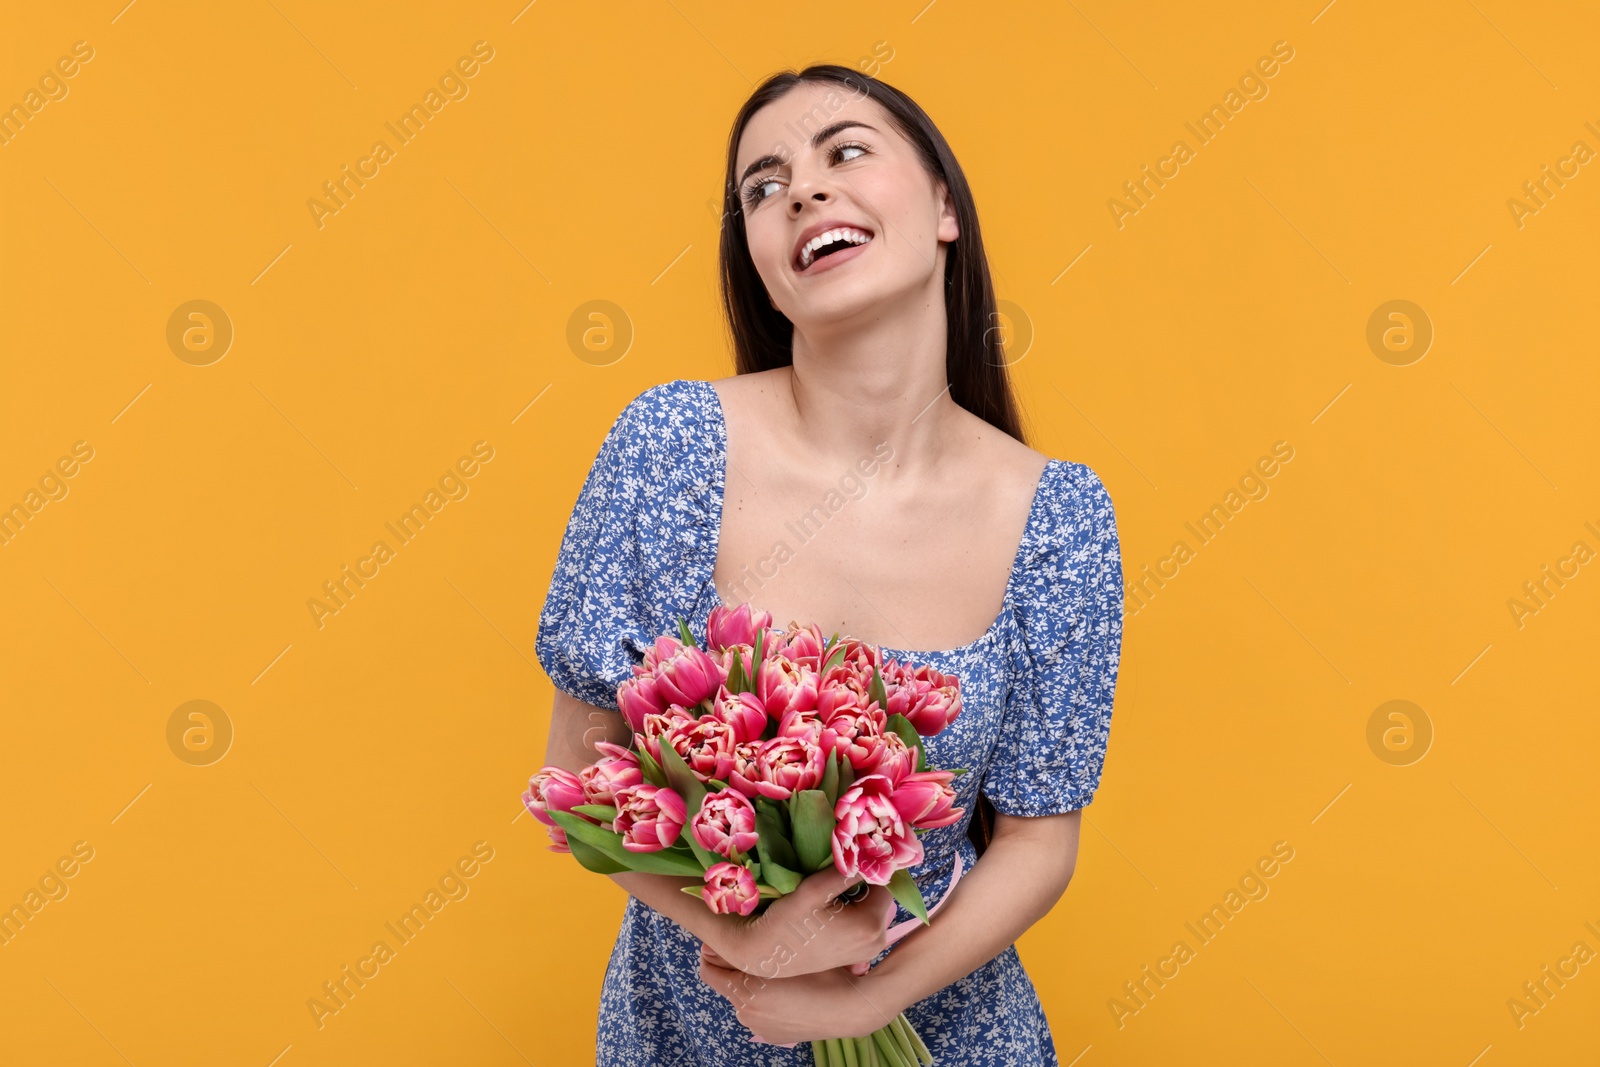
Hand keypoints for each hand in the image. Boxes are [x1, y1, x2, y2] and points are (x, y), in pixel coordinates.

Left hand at [699, 943, 902, 1045]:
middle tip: (753, 949)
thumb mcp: (784, 951)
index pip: (709, 970)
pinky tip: (786, 989)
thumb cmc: (820, 971)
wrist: (851, 1007)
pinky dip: (766, 1001)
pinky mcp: (775, 1037)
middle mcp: (747, 1015)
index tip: (725, 940)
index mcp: (745, 992)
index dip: (714, 953)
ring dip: (752, 984)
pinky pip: (760, 1014)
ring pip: (744, 998)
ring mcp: (760, 1029)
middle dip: (735, 968)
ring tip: (774, 967)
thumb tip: (715, 941)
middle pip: (727, 984)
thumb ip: (748, 946)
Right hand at [721, 866, 897, 978]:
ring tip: (827, 902)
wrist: (766, 955)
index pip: (883, 881)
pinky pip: (865, 925)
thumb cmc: (788, 921)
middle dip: (860, 886)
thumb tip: (869, 853)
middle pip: (879, 896)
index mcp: (872, 925)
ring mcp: (870, 951)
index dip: (864, 870)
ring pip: (872, 909)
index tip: (840, 869)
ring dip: (856, 900)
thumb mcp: (815, 889)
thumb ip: (846, 870)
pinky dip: (853, 916)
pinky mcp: (860, 956)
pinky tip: (829, 916)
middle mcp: (878, 940)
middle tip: (829, 886)